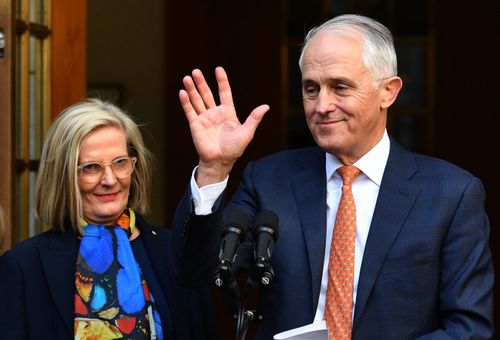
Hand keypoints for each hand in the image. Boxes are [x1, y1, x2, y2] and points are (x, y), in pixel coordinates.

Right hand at [179, 67, 268, 186]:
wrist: (221, 161)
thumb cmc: (234, 149)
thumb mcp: (247, 132)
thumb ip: (254, 118)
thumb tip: (266, 106)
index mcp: (228, 113)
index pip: (224, 93)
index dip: (222, 81)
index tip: (218, 69)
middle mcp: (215, 113)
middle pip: (207, 94)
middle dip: (201, 83)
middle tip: (196, 71)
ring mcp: (204, 118)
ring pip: (197, 100)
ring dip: (192, 89)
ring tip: (187, 78)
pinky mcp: (195, 125)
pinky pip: (190, 111)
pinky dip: (186, 102)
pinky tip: (182, 92)